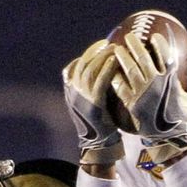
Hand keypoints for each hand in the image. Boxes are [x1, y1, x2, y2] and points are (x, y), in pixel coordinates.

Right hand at [62, 40, 122, 164]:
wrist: (98, 144)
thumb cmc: (99, 122)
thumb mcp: (90, 102)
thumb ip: (91, 86)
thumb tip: (101, 67)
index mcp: (70, 92)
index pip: (76, 65)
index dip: (89, 53)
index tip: (102, 44)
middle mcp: (73, 93)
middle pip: (83, 64)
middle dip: (97, 51)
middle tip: (110, 43)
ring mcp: (81, 98)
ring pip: (91, 70)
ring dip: (103, 56)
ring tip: (115, 48)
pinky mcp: (93, 104)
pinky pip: (100, 81)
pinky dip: (107, 68)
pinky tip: (115, 60)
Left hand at [111, 33, 186, 164]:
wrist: (173, 140)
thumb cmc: (185, 121)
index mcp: (171, 79)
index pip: (164, 54)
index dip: (158, 43)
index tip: (154, 36)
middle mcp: (156, 83)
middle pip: (143, 57)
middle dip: (135, 44)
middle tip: (129, 37)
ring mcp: (143, 93)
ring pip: (129, 69)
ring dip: (122, 57)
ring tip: (116, 50)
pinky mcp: (133, 105)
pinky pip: (121, 88)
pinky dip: (116, 79)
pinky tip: (111, 73)